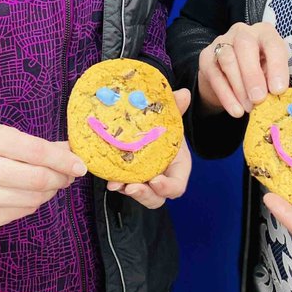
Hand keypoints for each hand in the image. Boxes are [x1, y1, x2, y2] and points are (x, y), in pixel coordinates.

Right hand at [0, 125, 86, 229]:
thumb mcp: (10, 136)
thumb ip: (42, 146)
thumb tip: (73, 154)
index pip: (37, 152)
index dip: (63, 160)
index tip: (80, 165)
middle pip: (37, 179)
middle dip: (61, 178)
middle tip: (68, 176)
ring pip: (33, 199)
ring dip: (50, 192)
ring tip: (50, 183)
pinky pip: (24, 212)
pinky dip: (35, 203)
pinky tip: (30, 193)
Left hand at [106, 89, 192, 208]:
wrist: (153, 124)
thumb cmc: (165, 124)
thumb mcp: (170, 116)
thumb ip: (176, 107)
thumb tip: (183, 94)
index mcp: (177, 167)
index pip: (177, 187)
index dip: (167, 188)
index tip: (155, 180)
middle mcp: (162, 177)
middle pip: (157, 198)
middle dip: (145, 195)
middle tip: (132, 187)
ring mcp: (145, 179)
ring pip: (139, 195)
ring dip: (127, 191)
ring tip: (115, 184)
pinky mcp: (130, 176)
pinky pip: (124, 186)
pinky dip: (117, 183)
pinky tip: (108, 178)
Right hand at [198, 22, 289, 117]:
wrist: (230, 76)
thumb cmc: (258, 73)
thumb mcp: (270, 73)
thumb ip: (273, 79)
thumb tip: (276, 95)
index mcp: (264, 33)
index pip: (272, 44)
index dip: (277, 66)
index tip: (278, 89)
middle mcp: (242, 32)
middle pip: (245, 45)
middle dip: (252, 74)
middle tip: (259, 99)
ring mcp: (221, 42)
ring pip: (228, 59)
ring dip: (239, 87)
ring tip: (248, 108)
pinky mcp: (206, 57)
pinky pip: (215, 75)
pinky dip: (226, 95)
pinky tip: (235, 110)